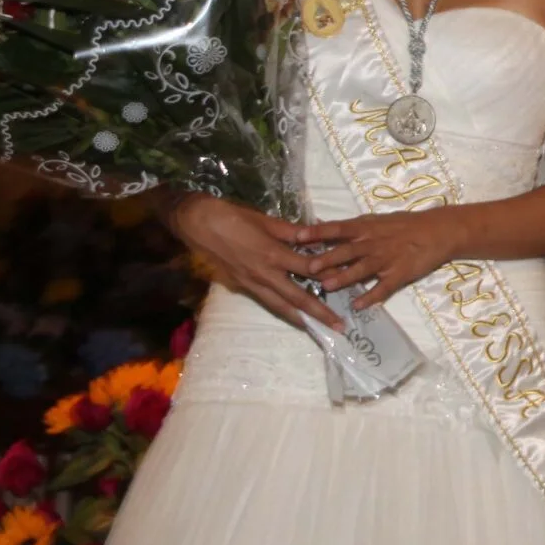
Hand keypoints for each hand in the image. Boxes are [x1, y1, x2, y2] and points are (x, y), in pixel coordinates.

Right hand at [170, 194, 338, 329]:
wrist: (196, 224)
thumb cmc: (232, 216)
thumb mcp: (265, 220)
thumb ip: (291, 231)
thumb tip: (314, 235)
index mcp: (272, 254)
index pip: (308, 269)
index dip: (329, 276)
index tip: (348, 283)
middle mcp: (264, 274)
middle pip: (297, 298)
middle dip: (319, 313)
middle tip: (339, 327)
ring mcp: (251, 283)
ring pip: (279, 306)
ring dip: (300, 318)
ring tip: (318, 329)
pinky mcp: (240, 286)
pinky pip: (265, 301)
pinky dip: (281, 309)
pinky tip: (292, 314)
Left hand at [288, 211, 463, 310]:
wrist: (438, 231)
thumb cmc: (404, 225)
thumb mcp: (375, 220)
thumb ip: (349, 226)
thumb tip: (318, 224)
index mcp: (367, 227)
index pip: (337, 228)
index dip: (318, 232)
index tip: (297, 237)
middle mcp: (374, 242)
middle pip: (347, 250)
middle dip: (328, 258)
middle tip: (308, 267)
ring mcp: (387, 259)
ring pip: (363, 268)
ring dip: (345, 278)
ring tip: (327, 287)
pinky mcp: (400, 274)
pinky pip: (384, 287)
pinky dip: (371, 297)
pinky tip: (358, 306)